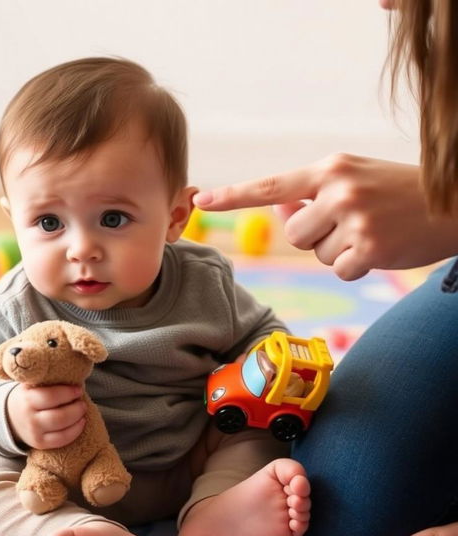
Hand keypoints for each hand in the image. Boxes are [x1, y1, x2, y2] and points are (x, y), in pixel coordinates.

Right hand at [6, 383, 85, 449]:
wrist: (11, 416)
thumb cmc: (29, 396)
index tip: (79, 389)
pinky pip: (61, 440)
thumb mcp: (31, 384)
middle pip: (59, 415)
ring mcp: (34, 432)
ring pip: (62, 429)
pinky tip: (81, 422)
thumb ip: (47, 379)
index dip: (68, 393)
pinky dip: (75, 431)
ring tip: (82, 410)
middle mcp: (29, 418)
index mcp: (27, 399)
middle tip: (82, 401)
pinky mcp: (39, 443)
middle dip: (76, 408)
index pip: (51, 396)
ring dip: (77, 418)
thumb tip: (73, 375)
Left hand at [193, 154, 457, 279]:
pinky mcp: (370, 249)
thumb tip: (277, 210)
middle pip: (293, 233)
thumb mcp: (353, 178)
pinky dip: (356, 267)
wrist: (455, 202)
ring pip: (316, 254)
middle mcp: (337, 190)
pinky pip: (340, 270)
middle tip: (352, 222)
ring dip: (337, 251)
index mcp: (329, 168)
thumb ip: (312, 194)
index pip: (271, 186)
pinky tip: (381, 248)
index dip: (233, 197)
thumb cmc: (397, 191)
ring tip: (370, 231)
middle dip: (314, 236)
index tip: (200, 201)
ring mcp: (354, 219)